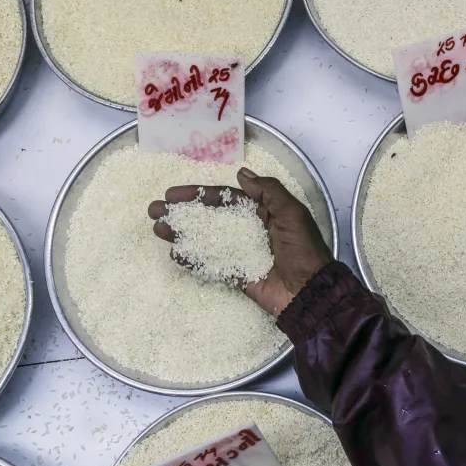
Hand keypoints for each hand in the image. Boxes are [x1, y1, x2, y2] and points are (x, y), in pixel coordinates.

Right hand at [148, 168, 333, 316]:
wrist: (310, 293)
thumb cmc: (304, 250)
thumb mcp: (292, 212)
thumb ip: (268, 190)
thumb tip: (242, 173)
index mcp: (262, 211)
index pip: (225, 198)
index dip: (198, 194)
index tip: (173, 193)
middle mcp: (249, 229)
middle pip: (209, 217)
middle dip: (182, 213)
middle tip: (155, 210)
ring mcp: (240, 252)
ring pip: (205, 239)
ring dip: (182, 233)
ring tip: (158, 229)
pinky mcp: (237, 274)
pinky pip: (211, 264)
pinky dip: (193, 259)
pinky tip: (176, 253)